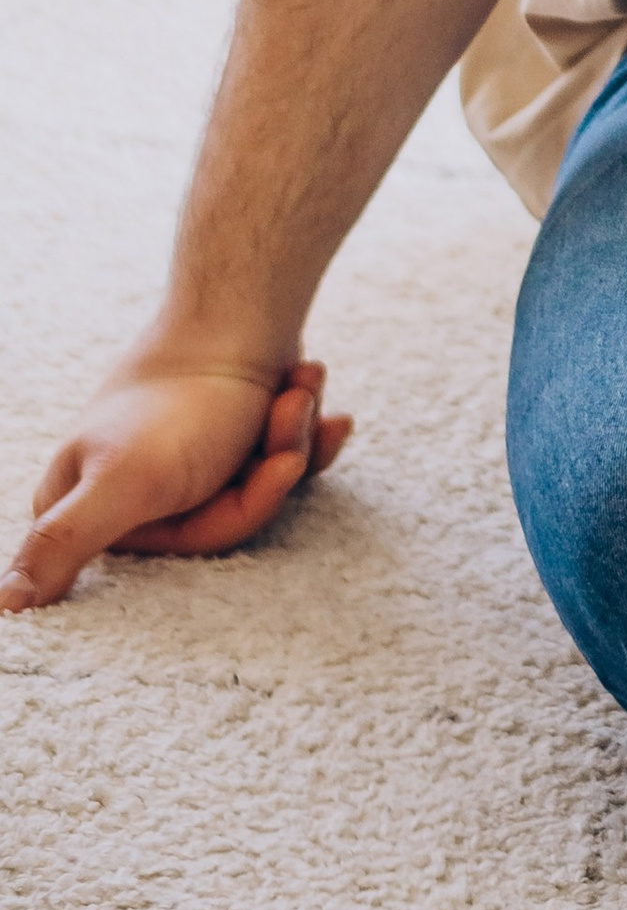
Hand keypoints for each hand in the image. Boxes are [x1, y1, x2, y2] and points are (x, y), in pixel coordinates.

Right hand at [2, 352, 352, 610]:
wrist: (241, 302)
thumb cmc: (185, 399)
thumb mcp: (125, 481)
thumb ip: (63, 544)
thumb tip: (4, 607)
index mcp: (93, 508)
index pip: (183, 553)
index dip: (238, 512)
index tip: (274, 467)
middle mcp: (134, 488)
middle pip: (230, 517)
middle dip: (274, 463)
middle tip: (287, 408)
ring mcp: (184, 459)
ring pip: (261, 482)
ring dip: (292, 431)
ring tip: (299, 383)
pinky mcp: (227, 435)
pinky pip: (282, 455)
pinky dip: (305, 423)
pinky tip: (313, 387)